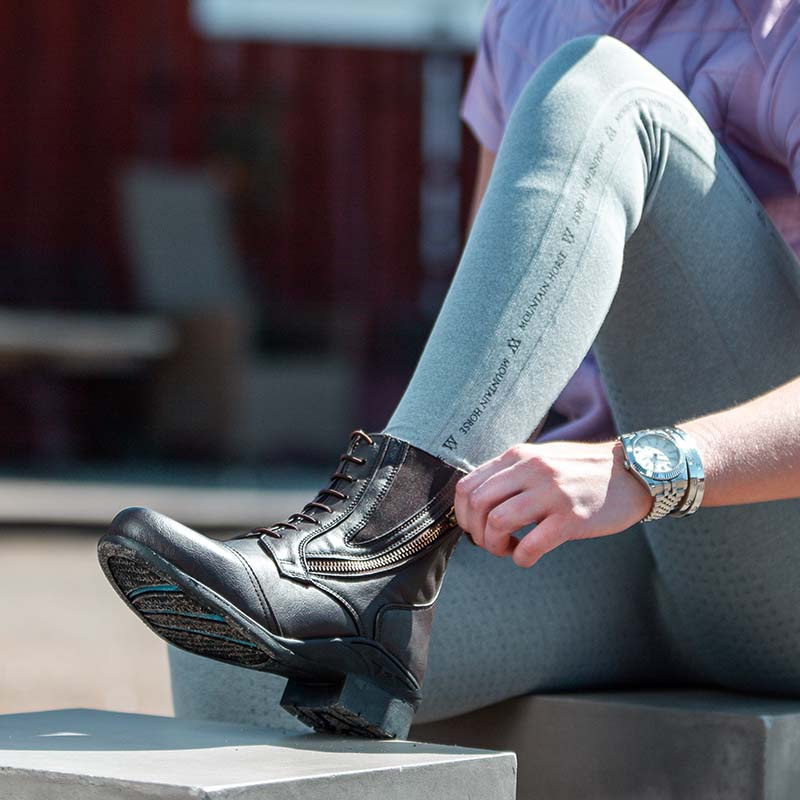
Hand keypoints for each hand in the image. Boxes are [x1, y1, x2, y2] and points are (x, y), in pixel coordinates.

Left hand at [454, 439, 652, 567]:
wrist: (633, 473)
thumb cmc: (583, 471)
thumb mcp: (542, 458)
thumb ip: (512, 473)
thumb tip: (477, 500)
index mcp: (519, 456)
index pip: (467, 485)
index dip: (462, 513)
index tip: (473, 527)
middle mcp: (531, 469)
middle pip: (476, 504)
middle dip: (475, 532)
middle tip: (489, 542)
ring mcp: (551, 493)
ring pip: (496, 522)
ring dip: (493, 545)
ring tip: (507, 548)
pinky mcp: (571, 518)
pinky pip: (530, 545)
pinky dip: (520, 557)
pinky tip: (527, 556)